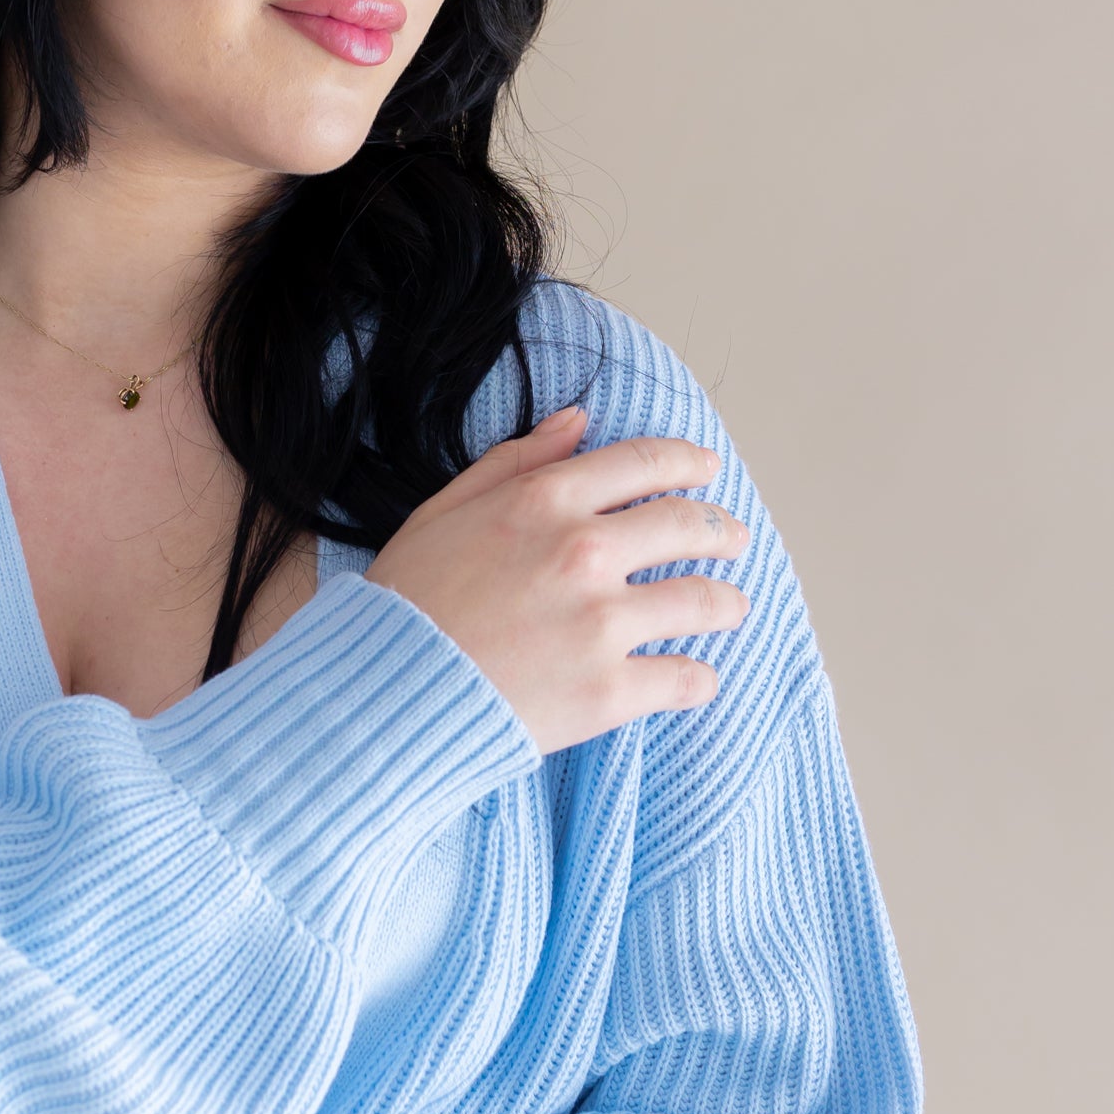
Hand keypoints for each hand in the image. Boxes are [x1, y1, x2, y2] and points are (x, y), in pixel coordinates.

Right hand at [365, 410, 750, 756]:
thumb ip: (516, 461)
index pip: (646, 462)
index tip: (705, 472)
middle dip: (719, 529)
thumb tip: (578, 420)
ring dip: (727, 602)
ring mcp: (603, 623)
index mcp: (546, 500)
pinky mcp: (610, 691)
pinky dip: (698, 680)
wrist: (382, 694)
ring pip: (705, 601)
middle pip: (688, 526)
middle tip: (730, 539)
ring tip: (730, 607)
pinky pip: (687, 679)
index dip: (687, 463)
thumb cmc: (406, 601)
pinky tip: (694, 678)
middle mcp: (585, 552)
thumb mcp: (444, 510)